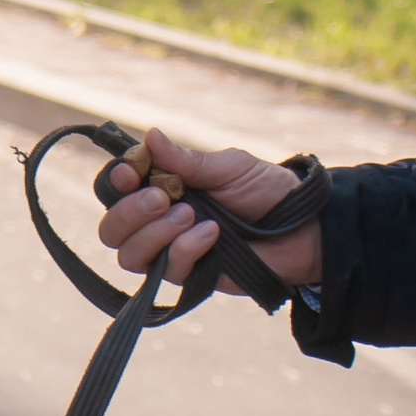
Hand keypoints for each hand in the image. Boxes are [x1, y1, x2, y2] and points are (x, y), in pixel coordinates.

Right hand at [96, 131, 323, 297]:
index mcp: (163, 187)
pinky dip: (185, 250)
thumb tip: (150, 136)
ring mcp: (171, 253)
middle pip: (111, 229)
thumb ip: (187, 161)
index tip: (132, 172)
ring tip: (191, 216)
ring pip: (129, 256)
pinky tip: (212, 236)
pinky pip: (168, 270)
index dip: (117, 182)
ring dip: (154, 234)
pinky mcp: (190, 278)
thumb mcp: (228, 168)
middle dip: (129, 212)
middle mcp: (159, 222)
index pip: (117, 189)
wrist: (304, 229)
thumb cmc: (268, 192)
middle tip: (162, 197)